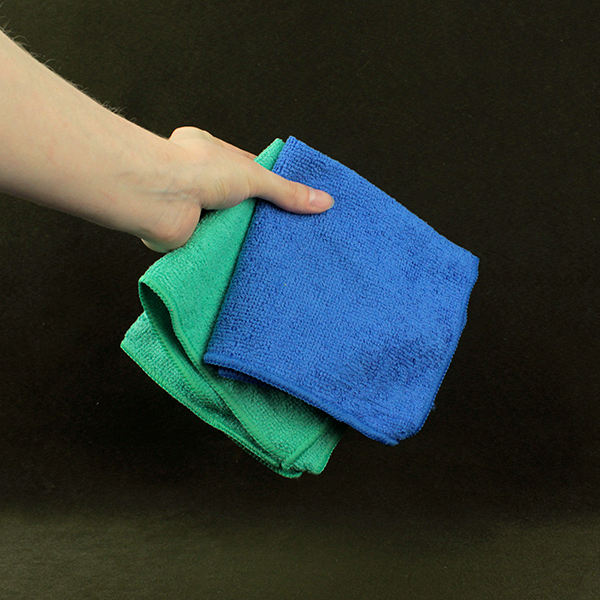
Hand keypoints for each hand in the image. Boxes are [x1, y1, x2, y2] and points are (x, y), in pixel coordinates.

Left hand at [141, 127, 334, 251]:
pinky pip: (211, 242)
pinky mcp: (183, 233)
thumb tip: (323, 202)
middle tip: (284, 229)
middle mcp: (196, 176)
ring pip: (223, 221)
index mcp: (209, 151)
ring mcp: (188, 205)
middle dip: (255, 212)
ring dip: (239, 233)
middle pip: (235, 198)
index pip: (245, 167)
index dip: (267, 183)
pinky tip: (244, 259)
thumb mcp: (254, 176)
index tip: (290, 200)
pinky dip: (225, 250)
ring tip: (268, 247)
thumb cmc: (198, 170)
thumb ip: (286, 192)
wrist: (160, 197)